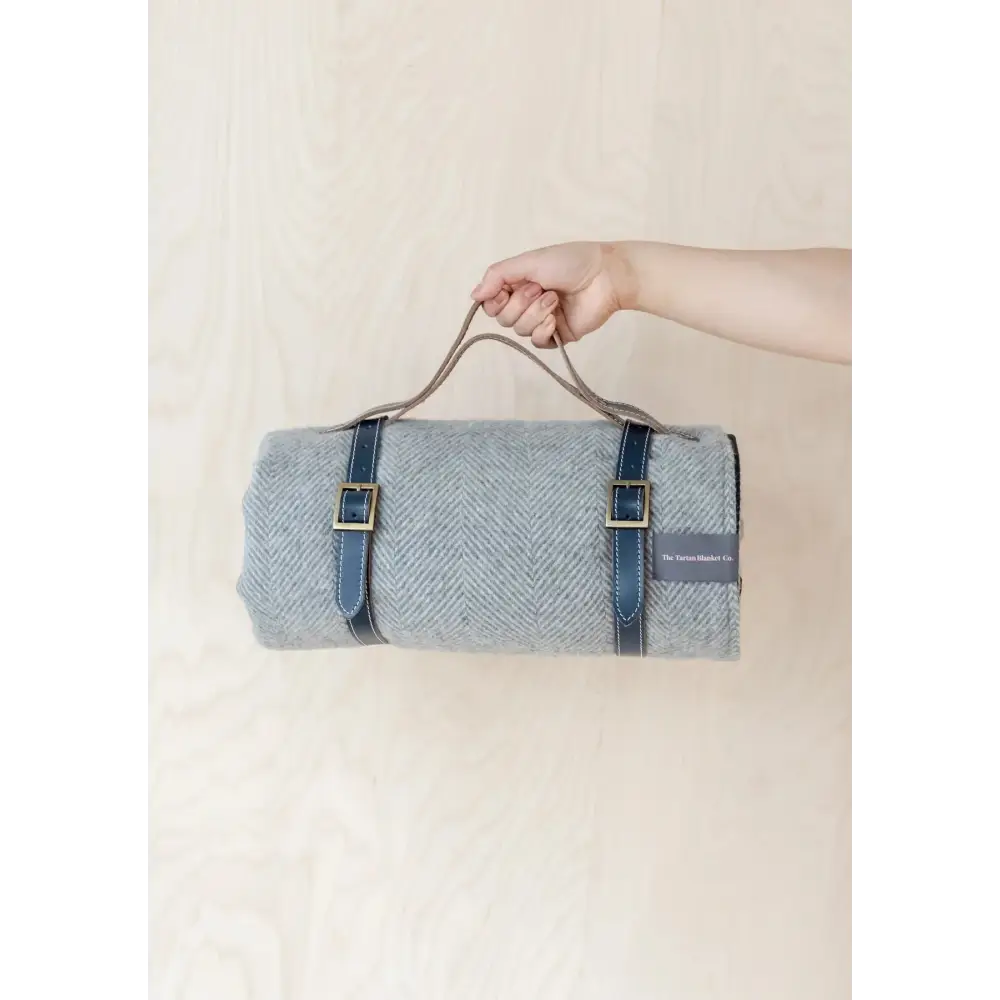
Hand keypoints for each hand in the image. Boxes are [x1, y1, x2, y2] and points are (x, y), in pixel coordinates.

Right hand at [471, 242, 628, 347]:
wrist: (606, 276)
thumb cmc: (571, 262)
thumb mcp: (528, 261)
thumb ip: (497, 276)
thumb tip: (473, 295)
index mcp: (518, 284)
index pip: (491, 304)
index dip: (495, 301)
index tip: (506, 290)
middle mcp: (527, 303)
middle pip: (503, 319)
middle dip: (519, 304)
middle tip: (540, 289)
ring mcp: (542, 320)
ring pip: (520, 331)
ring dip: (535, 313)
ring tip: (554, 298)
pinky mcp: (557, 336)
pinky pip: (537, 342)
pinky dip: (543, 329)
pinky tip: (555, 318)